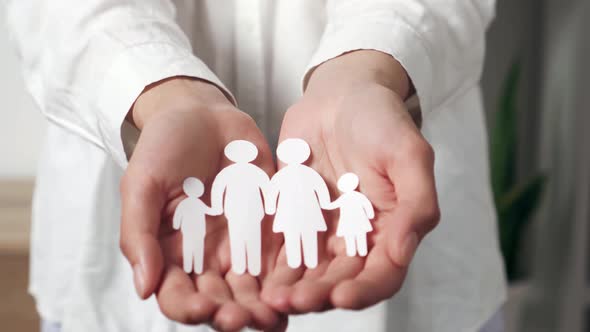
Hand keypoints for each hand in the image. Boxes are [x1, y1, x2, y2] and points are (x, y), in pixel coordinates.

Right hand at [119, 78, 285, 330]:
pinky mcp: (271, 228)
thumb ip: (139, 234)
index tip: (203, 308)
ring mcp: (241, 244)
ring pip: (255, 288)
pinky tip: (301, 286)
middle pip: (221, 299)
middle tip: (246, 318)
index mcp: (172, 253)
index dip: (189, 308)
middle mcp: (207, 257)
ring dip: (264, 306)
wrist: (202, 115)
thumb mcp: (142, 185)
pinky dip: (291, 276)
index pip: (178, 295)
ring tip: (276, 317)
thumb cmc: (164, 147)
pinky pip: (283, 257)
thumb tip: (143, 288)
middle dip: (233, 313)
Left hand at [261, 51, 439, 312]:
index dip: (364, 291)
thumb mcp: (409, 154)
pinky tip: (253, 274)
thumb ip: (416, 203)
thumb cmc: (382, 120)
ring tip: (269, 298)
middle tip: (292, 302)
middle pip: (340, 280)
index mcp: (391, 229)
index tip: (340, 297)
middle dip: (318, 295)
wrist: (341, 94)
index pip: (383, 274)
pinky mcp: (295, 217)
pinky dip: (270, 263)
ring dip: (291, 288)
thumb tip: (404, 251)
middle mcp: (358, 238)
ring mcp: (324, 230)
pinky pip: (282, 246)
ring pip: (309, 271)